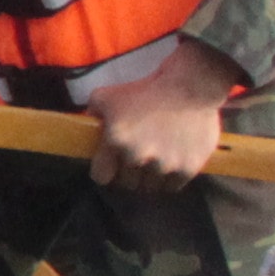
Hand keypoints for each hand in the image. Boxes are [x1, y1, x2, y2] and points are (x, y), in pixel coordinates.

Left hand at [85, 39, 247, 189]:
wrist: (190, 88)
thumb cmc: (145, 90)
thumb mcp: (106, 96)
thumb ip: (91, 115)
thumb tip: (85, 130)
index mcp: (116, 141)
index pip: (101, 177)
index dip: (105, 171)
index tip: (110, 165)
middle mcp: (138, 156)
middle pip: (127, 183)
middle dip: (128, 173)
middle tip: (135, 160)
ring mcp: (164, 164)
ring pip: (149, 187)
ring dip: (149, 177)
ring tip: (153, 162)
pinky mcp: (187, 168)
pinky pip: (171, 186)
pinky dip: (169, 179)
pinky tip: (169, 163)